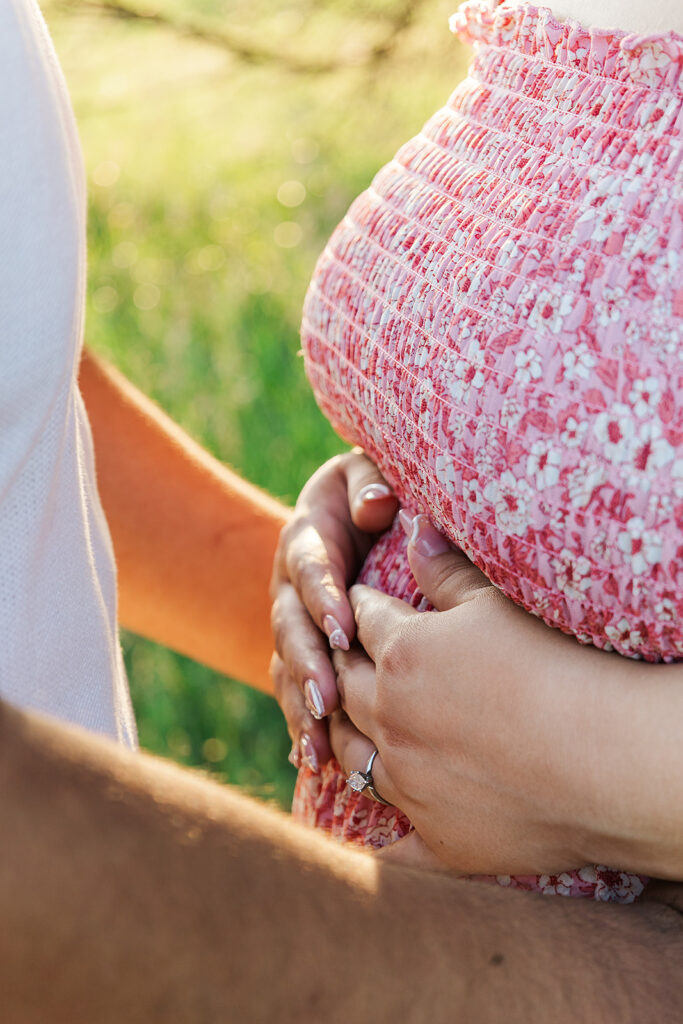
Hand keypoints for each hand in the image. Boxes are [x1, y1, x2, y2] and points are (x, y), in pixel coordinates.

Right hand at [270, 451, 397, 770]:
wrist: (355, 510)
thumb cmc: (372, 491)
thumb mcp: (368, 476)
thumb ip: (369, 485)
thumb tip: (378, 507)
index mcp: (307, 540)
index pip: (309, 569)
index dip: (322, 597)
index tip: (344, 628)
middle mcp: (290, 588)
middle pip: (290, 629)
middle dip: (308, 666)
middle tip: (328, 701)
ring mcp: (292, 625)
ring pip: (287, 670)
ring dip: (300, 709)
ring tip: (318, 749)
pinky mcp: (302, 654)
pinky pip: (294, 692)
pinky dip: (302, 727)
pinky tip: (312, 763)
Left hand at [329, 514, 650, 875]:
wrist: (609, 759)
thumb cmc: (557, 666)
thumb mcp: (497, 604)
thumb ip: (445, 571)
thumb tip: (412, 530)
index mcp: (401, 655)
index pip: (364, 620)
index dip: (360, 606)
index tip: (357, 601)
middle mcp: (390, 719)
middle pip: (344, 684)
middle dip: (337, 664)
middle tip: (336, 655)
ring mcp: (409, 784)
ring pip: (352, 756)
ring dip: (340, 735)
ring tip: (337, 723)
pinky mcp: (436, 838)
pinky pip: (390, 841)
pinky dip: (373, 833)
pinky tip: (363, 833)